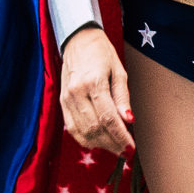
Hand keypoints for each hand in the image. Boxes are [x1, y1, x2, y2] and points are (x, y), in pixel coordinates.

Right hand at [59, 26, 134, 155]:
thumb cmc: (102, 54)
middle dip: (112, 144)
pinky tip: (99, 141)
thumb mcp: (119, 71)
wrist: (78, 40)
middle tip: (126, 151)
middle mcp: (77, 93)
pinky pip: (72, 128)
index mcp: (93, 83)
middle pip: (95, 129)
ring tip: (115, 147)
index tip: (131, 149)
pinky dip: (86, 139)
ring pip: (83, 132)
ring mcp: (67, 98)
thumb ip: (123, 97)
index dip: (120, 137)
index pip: (108, 119)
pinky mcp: (62, 102)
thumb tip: (129, 120)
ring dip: (100, 144)